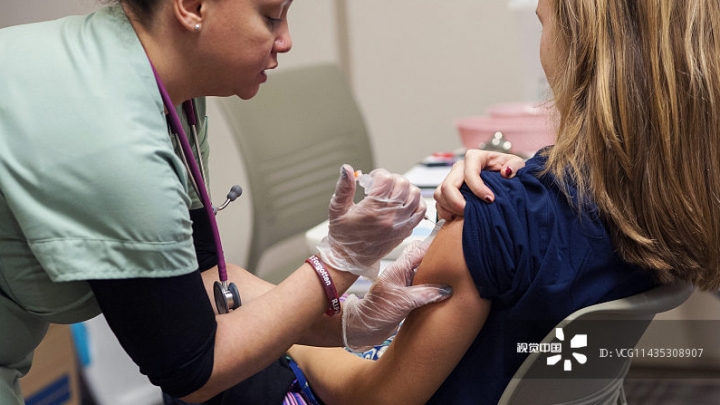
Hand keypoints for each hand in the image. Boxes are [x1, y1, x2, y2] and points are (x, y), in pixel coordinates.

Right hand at [317, 164, 425, 278]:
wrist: (349, 260)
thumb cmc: (342, 236)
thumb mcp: (337, 209)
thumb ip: (344, 187)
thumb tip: (347, 168)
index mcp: (373, 209)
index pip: (386, 178)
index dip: (378, 174)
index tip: (371, 180)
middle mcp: (390, 216)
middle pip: (403, 183)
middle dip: (391, 180)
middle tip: (381, 186)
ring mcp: (401, 224)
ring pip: (415, 194)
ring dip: (404, 189)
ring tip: (392, 193)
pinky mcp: (406, 231)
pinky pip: (421, 211)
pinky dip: (415, 203)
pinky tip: (402, 203)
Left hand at [342, 224, 451, 351]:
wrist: (363, 328)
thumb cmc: (376, 312)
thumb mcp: (403, 302)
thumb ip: (426, 293)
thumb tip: (447, 289)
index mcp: (399, 268)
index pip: (421, 250)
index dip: (436, 245)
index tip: (454, 242)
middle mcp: (403, 273)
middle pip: (424, 258)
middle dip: (439, 257)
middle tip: (459, 260)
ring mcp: (405, 285)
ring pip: (425, 273)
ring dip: (437, 274)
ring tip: (457, 275)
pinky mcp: (407, 297)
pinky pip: (424, 287)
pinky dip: (434, 287)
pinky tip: (445, 292)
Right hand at [434, 150, 524, 220]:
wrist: (503, 180)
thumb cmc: (508, 170)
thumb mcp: (517, 164)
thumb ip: (515, 165)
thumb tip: (506, 172)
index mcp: (475, 158)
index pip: (469, 172)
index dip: (477, 187)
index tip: (490, 199)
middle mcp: (459, 168)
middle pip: (448, 185)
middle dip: (457, 202)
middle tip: (469, 213)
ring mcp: (451, 180)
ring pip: (440, 194)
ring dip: (450, 208)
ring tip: (466, 215)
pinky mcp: (447, 193)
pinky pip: (439, 204)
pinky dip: (446, 212)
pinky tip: (459, 218)